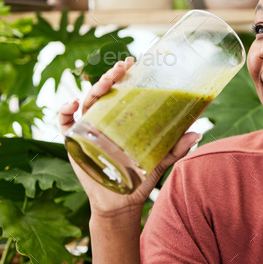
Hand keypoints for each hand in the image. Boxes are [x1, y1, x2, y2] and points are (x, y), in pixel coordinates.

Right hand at [59, 57, 201, 218]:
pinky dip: (65, 111)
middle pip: (104, 92)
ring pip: (87, 102)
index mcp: (122, 119)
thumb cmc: (140, 178)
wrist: (121, 202)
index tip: (132, 61)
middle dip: (110, 76)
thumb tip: (198, 133)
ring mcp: (88, 129)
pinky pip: (64, 123)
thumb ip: (177, 147)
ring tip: (104, 82)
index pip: (122, 91)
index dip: (124, 75)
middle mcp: (104, 119)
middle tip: (121, 67)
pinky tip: (73, 104)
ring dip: (93, 89)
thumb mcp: (161, 159)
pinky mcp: (74, 143)